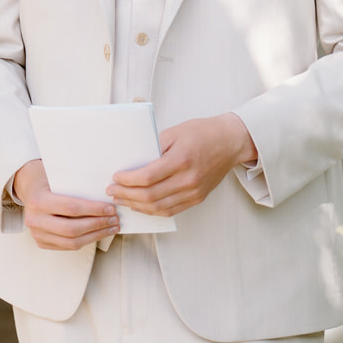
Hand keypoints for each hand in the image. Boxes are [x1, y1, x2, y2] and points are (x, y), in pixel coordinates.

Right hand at [12, 159, 118, 250]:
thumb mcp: (58, 177)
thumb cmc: (48, 180)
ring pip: (71, 242)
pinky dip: (86, 241)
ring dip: (95, 236)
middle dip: (97, 225)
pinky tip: (98, 233)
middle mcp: (35, 220)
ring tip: (110, 228)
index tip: (110, 208)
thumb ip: (76, 186)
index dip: (93, 210)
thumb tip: (107, 194)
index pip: (71, 208)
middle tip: (114, 219)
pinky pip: (67, 246)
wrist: (29, 188)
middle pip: (72, 229)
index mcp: (39, 200)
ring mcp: (37, 234)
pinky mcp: (41, 242)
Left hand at [107, 114, 257, 216]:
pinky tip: (141, 205)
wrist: (230, 141)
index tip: (116, 177)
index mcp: (181, 160)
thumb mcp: (175, 132)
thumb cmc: (203, 132)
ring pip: (159, 207)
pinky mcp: (197, 198)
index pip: (147, 177)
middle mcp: (188, 179)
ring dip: (136, 205)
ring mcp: (194, 191)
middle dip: (127, 195)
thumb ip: (154, 148)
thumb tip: (133, 163)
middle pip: (150, 196)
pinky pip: (171, 210)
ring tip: (122, 200)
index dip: (127, 180)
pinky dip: (153, 210)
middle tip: (112, 191)